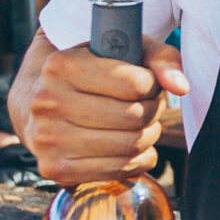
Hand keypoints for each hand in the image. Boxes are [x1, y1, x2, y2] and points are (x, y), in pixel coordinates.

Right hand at [11, 34, 189, 184]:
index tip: (146, 82)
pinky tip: (133, 146)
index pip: (134, 83)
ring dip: (148, 135)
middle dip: (152, 110)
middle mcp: (47, 102)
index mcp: (60, 66)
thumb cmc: (90, 72)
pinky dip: (138, 160)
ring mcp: (47, 139)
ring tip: (141, 124)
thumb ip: (160, 58)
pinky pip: (118, 170)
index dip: (152, 84)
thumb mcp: (123, 49)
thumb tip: (181, 87)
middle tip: (147, 105)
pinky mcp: (54, 169)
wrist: (38, 102)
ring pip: (129, 145)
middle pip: (133, 116)